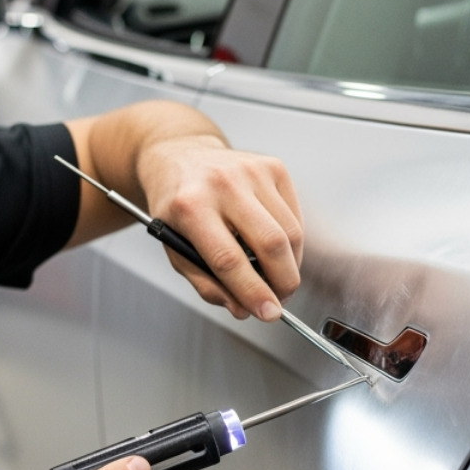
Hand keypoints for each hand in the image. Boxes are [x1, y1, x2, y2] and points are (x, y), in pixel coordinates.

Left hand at [137, 133, 303, 320]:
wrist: (180, 156)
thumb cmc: (177, 205)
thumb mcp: (175, 249)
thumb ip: (206, 284)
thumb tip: (242, 308)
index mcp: (190, 207)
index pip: (229, 260)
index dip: (253, 292)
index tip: (268, 313)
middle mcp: (222, 184)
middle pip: (270, 244)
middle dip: (282, 283)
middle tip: (279, 300)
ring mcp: (251, 171)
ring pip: (290, 232)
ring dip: (290, 266)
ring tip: (277, 277)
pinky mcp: (274, 167)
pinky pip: (295, 216)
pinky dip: (292, 243)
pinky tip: (275, 248)